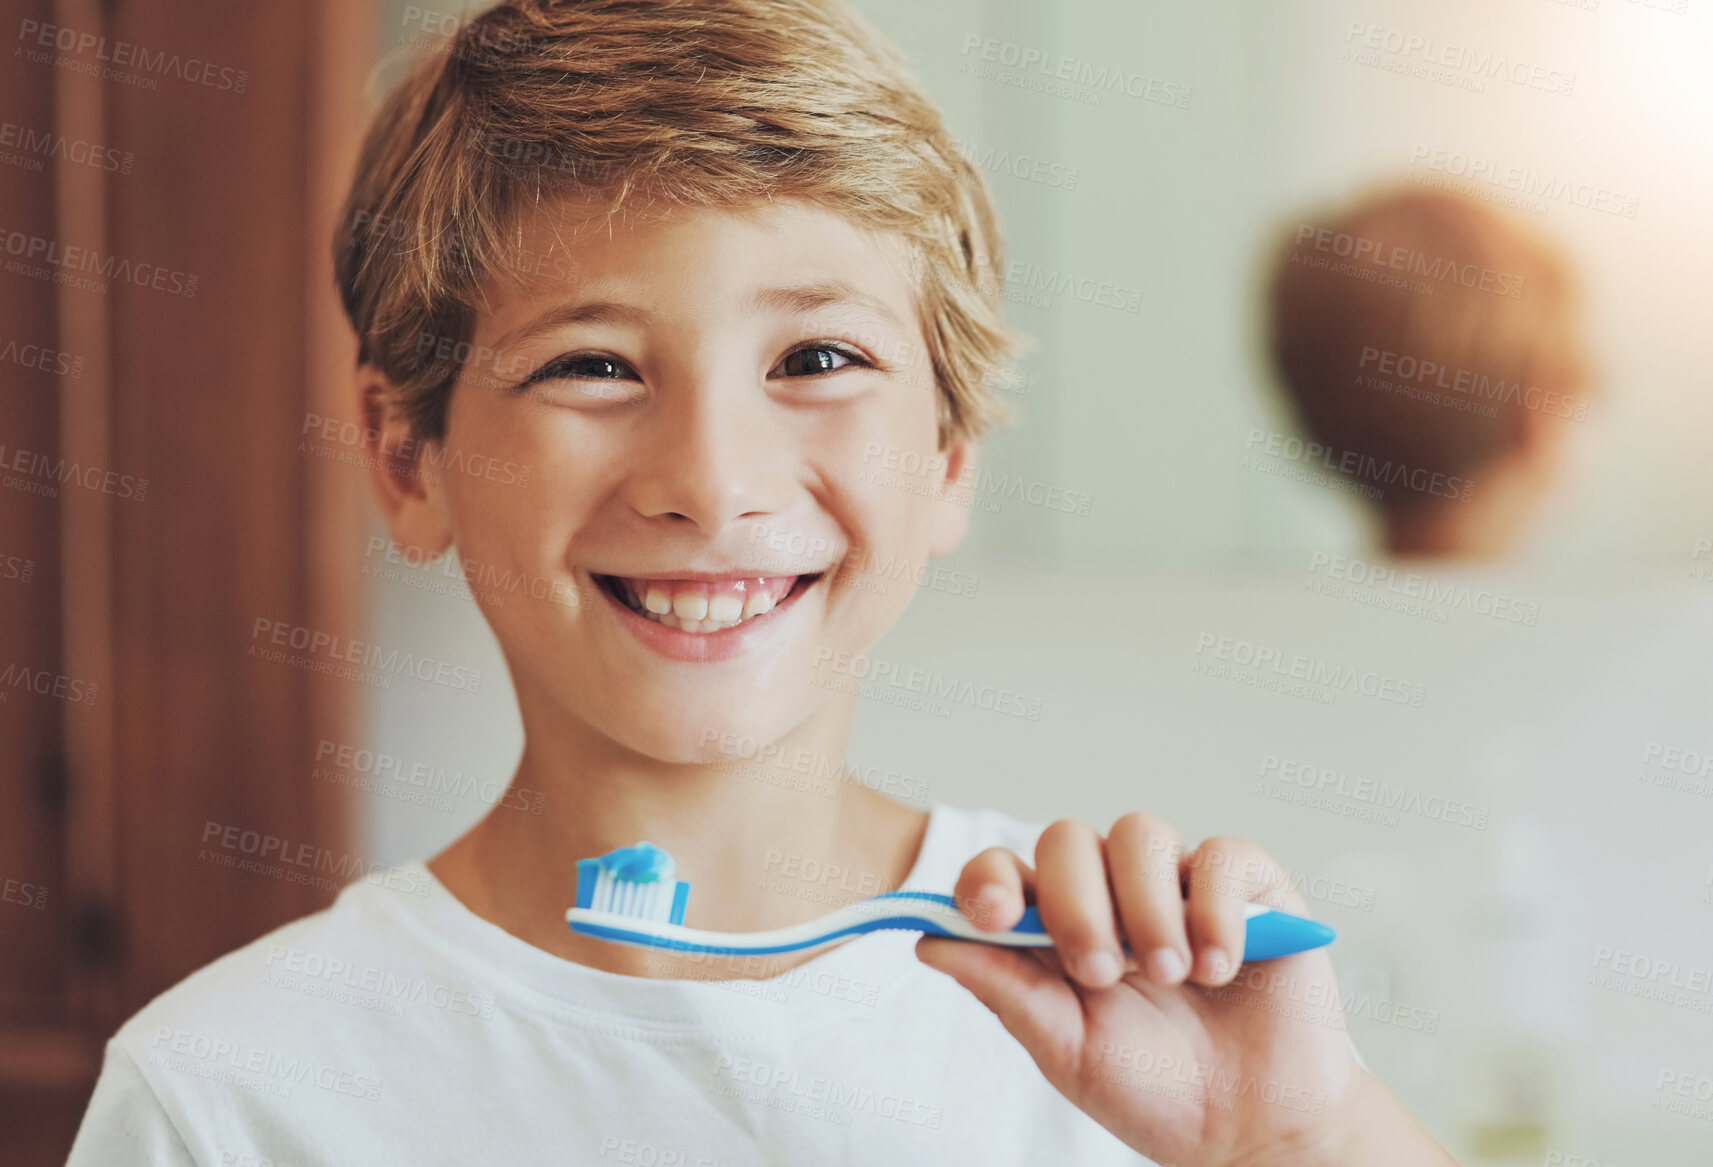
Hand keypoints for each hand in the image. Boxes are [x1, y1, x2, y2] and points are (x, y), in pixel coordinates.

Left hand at [914, 815, 1455, 1166]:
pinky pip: (1223, 856)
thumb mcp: (1067, 1050)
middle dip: (1076, 904)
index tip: (994, 916)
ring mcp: (1180, 884)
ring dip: (1146, 907)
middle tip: (1101, 975)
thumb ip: (1005, 991)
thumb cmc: (1153, 1089)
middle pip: (1067, 840)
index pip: (1006, 872)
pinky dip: (1216, 909)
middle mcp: (1113, 893)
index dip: (989, 880)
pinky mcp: (1251, 890)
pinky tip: (1219, 967)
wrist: (1251, 1129)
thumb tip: (929, 941)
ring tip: (1172, 977)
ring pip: (1140, 833)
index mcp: (1056, 928)